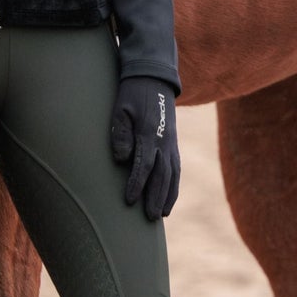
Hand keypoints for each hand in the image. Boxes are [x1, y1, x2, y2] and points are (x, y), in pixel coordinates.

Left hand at [110, 76, 179, 222]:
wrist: (153, 78)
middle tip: (150, 218)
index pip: (143, 165)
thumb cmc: (131, 95)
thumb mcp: (120, 109)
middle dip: (155, 197)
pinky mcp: (173, 143)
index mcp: (148, 133)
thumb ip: (120, 134)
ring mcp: (171, 142)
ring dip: (167, 196)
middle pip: (161, 175)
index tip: (128, 201)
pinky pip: (176, 169)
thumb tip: (122, 159)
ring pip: (172, 174)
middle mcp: (164, 141)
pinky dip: (174, 186)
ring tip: (161, 215)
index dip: (136, 184)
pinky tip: (169, 200)